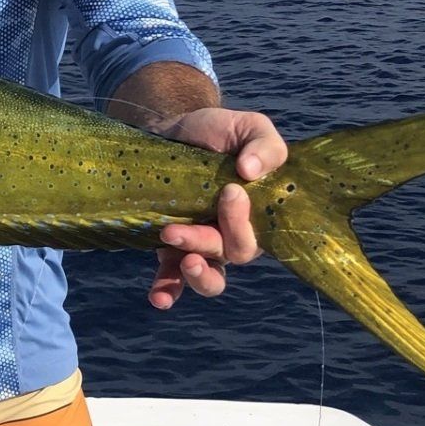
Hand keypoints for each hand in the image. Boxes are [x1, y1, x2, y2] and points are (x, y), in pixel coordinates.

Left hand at [148, 107, 286, 309]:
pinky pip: (173, 278)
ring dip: (197, 275)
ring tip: (182, 259)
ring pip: (211, 277)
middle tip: (180, 225)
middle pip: (232, 254)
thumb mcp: (250, 127)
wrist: (171, 128)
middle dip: (209, 242)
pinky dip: (168, 290)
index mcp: (258, 212)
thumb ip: (266, 145)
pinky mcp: (172, 247)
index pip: (260, 231)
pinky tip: (158, 298)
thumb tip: (251, 171)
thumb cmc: (218, 132)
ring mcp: (202, 243)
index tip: (231, 191)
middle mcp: (233, 233)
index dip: (244, 222)